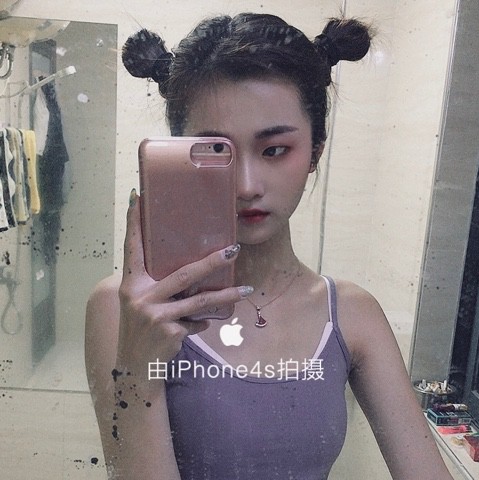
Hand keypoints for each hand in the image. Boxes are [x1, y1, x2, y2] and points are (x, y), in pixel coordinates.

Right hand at [115, 190, 249, 376]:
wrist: (135, 368)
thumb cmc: (140, 331)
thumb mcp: (140, 305)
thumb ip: (158, 287)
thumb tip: (193, 273)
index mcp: (131, 285)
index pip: (132, 249)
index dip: (134, 224)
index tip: (138, 198)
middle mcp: (140, 297)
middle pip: (183, 274)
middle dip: (212, 261)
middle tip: (234, 249)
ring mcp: (156, 315)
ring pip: (200, 300)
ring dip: (226, 295)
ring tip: (246, 289)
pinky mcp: (171, 331)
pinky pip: (197, 322)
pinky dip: (202, 323)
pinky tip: (201, 326)